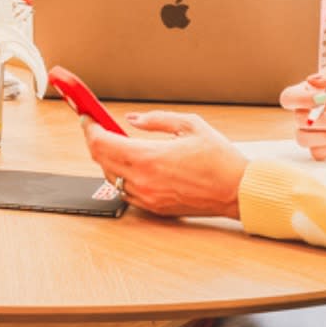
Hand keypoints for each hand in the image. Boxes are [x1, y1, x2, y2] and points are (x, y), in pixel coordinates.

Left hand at [85, 111, 248, 219]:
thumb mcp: (190, 126)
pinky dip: (120, 176)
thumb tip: (132, 120)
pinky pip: (125, 191)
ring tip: (115, 143)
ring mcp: (147, 197)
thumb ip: (156, 120)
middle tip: (97, 127)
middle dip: (95, 141)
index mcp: (149, 158)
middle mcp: (143, 181)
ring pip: (110, 177)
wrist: (237, 191)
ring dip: (107, 159)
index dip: (90, 128)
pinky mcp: (154, 208)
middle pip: (100, 160)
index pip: (102, 143)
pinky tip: (130, 164)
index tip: (88, 118)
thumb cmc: (220, 159)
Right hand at [281, 64, 325, 157]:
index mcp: (313, 93)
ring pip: (303, 138)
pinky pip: (317, 151)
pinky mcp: (324, 148)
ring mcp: (316, 132)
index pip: (290, 97)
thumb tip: (311, 80)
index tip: (323, 98)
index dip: (300, 99)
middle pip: (298, 119)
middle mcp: (310, 112)